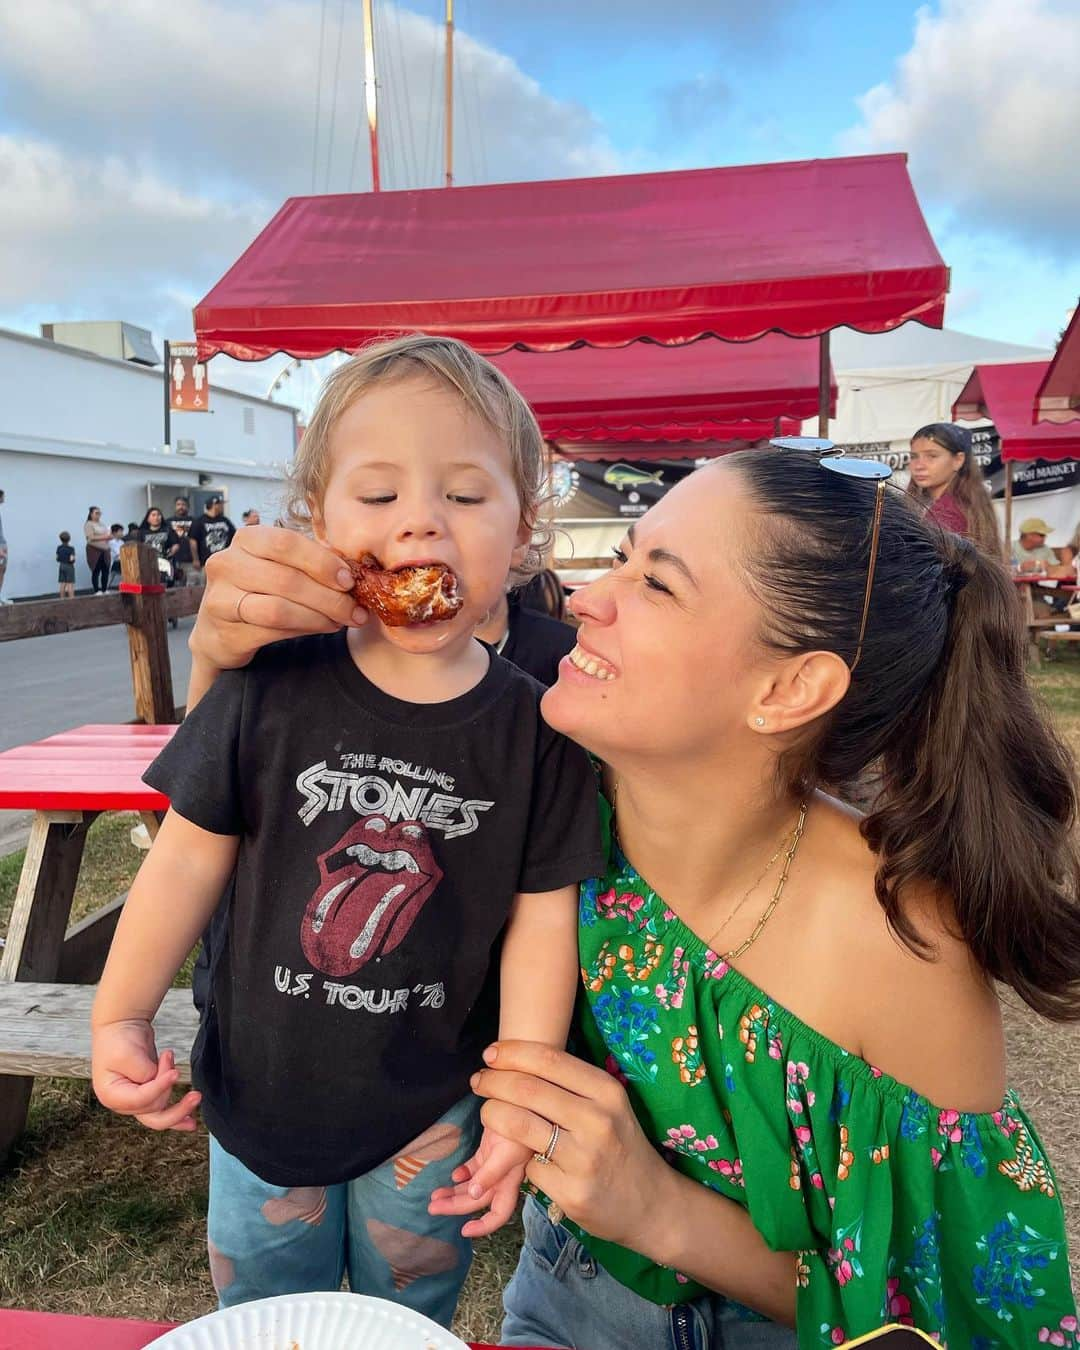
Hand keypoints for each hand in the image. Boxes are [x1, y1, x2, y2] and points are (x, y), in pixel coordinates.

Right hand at [91, 1019, 201, 1131]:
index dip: (160, 1087)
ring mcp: (135, 1100)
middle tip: (196, 1096)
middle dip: (176, 1108)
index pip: (141, 1100)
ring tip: (195, 1094)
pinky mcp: (148, 1093)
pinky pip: (163, 1108)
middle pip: (152, 1116)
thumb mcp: (128, 1055)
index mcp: (111, 1096)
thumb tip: (162, 1081)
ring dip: (179, 1105)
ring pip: (160, 1115)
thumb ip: (145, 1073)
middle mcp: (123, 1103)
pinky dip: (176, 1111)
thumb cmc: (119, 1039)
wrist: (121, 1026)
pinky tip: (190, 1119)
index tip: (175, 1073)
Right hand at [188, 525, 366, 671]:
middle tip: (354, 610)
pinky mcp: (224, 631)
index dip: (322, 562)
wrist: (220, 630)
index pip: (286, 542)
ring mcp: (220, 599)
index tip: (349, 580)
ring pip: (279, 609)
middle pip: (287, 579)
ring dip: (318, 617)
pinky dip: (303, 631)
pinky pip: (272, 631)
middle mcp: (227, 564)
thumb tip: (351, 570)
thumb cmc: (260, 590)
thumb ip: (311, 563)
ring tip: (340, 621)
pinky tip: (321, 628)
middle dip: (329, 597)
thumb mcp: (281, 566)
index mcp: (246, 539)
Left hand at [429, 1126, 532, 1237]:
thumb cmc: (521, 1128)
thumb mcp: (508, 1152)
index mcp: (510, 1182)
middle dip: (454, 1206)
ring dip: (453, 1192)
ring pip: (471, 1185)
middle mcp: (502, 1177)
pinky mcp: (487, 1150)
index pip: (499, 1213)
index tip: (464, 1231)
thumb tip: (474, 1195)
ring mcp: (493, 1164)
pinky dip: (462, 1174)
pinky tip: (453, 1175)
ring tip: (434, 1196)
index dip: (484, 1226)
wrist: (523, 1101)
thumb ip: (491, 1173)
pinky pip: (473, 1168)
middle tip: (432, 1208)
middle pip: (476, 1200)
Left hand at [461, 1041, 673, 1251]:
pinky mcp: (570, 1192)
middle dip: (492, 1081)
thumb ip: (573, 1085)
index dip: (512, 1053)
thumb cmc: (621, 1145)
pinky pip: (527, 1167)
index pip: (549, 1060)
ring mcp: (583, 1159)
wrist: (650, 1204)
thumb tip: (518, 1060)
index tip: (490, 1053)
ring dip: (491, 1114)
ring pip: (517, 1125)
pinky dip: (518, 1161)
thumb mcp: (611, 1107)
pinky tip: (523, 1159)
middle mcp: (597, 1121)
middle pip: (526, 1089)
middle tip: (479, 1081)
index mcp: (607, 1092)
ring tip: (487, 1111)